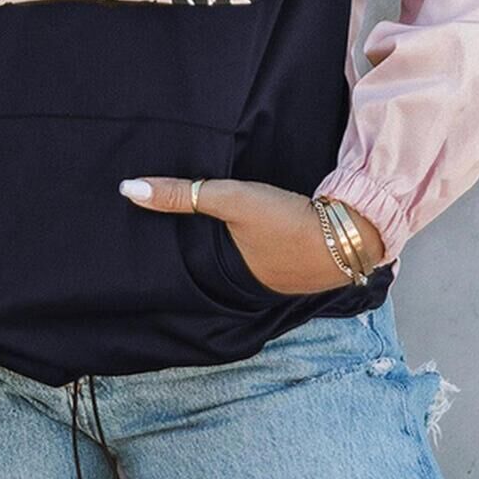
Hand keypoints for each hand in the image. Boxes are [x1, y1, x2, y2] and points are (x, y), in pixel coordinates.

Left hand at [117, 176, 383, 292]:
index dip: (161, 259)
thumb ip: (183, 194)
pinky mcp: (291, 270)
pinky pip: (256, 261)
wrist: (351, 231)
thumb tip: (127, 189)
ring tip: (191, 237)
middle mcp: (243, 289)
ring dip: (218, 254)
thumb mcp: (231, 199)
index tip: (134, 249)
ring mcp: (270, 282)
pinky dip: (245, 251)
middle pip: (204, 271)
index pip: (180, 271)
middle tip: (154, 240)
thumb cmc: (287, 220)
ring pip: (230, 267)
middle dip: (186, 257)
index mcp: (225, 279)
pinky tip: (241, 237)